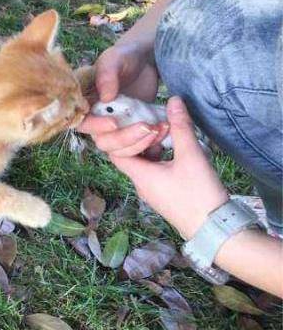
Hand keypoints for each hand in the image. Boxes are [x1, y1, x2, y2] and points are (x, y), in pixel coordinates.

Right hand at [78, 43, 165, 156]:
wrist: (146, 61)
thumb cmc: (125, 57)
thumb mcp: (114, 59)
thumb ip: (107, 75)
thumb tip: (105, 97)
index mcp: (87, 106)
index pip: (84, 124)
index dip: (96, 127)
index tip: (114, 122)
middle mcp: (99, 121)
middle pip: (104, 142)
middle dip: (125, 138)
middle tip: (146, 126)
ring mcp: (118, 130)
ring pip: (122, 151)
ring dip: (141, 144)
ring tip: (160, 129)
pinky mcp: (134, 134)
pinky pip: (139, 149)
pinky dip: (151, 147)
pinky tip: (164, 135)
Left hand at [108, 97, 228, 239]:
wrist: (214, 229)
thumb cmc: (198, 194)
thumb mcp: (190, 156)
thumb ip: (181, 127)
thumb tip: (173, 101)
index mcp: (140, 176)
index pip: (115, 153)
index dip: (123, 135)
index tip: (140, 123)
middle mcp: (140, 185)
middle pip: (130, 156)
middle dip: (141, 138)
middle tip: (159, 125)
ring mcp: (152, 191)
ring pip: (144, 164)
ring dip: (153, 147)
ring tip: (169, 134)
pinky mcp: (164, 195)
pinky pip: (154, 172)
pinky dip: (160, 158)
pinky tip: (176, 150)